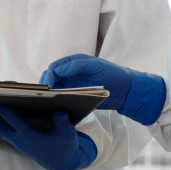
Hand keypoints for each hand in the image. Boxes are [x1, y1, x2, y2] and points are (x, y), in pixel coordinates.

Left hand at [0, 106, 96, 169]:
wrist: (60, 161)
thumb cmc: (64, 145)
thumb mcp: (68, 134)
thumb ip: (63, 123)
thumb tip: (60, 111)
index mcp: (32, 137)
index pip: (18, 124)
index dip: (8, 115)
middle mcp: (19, 139)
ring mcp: (14, 140)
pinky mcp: (13, 138)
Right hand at [39, 54, 165, 124]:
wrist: (127, 91)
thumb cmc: (113, 74)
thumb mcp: (96, 67)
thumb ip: (77, 66)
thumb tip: (58, 70)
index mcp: (74, 62)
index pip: (55, 67)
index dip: (49, 75)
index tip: (47, 86)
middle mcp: (70, 73)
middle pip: (51, 77)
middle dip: (45, 85)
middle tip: (43, 95)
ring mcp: (72, 84)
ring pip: (55, 88)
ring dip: (49, 93)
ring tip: (45, 102)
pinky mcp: (76, 95)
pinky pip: (63, 97)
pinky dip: (57, 101)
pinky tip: (54, 106)